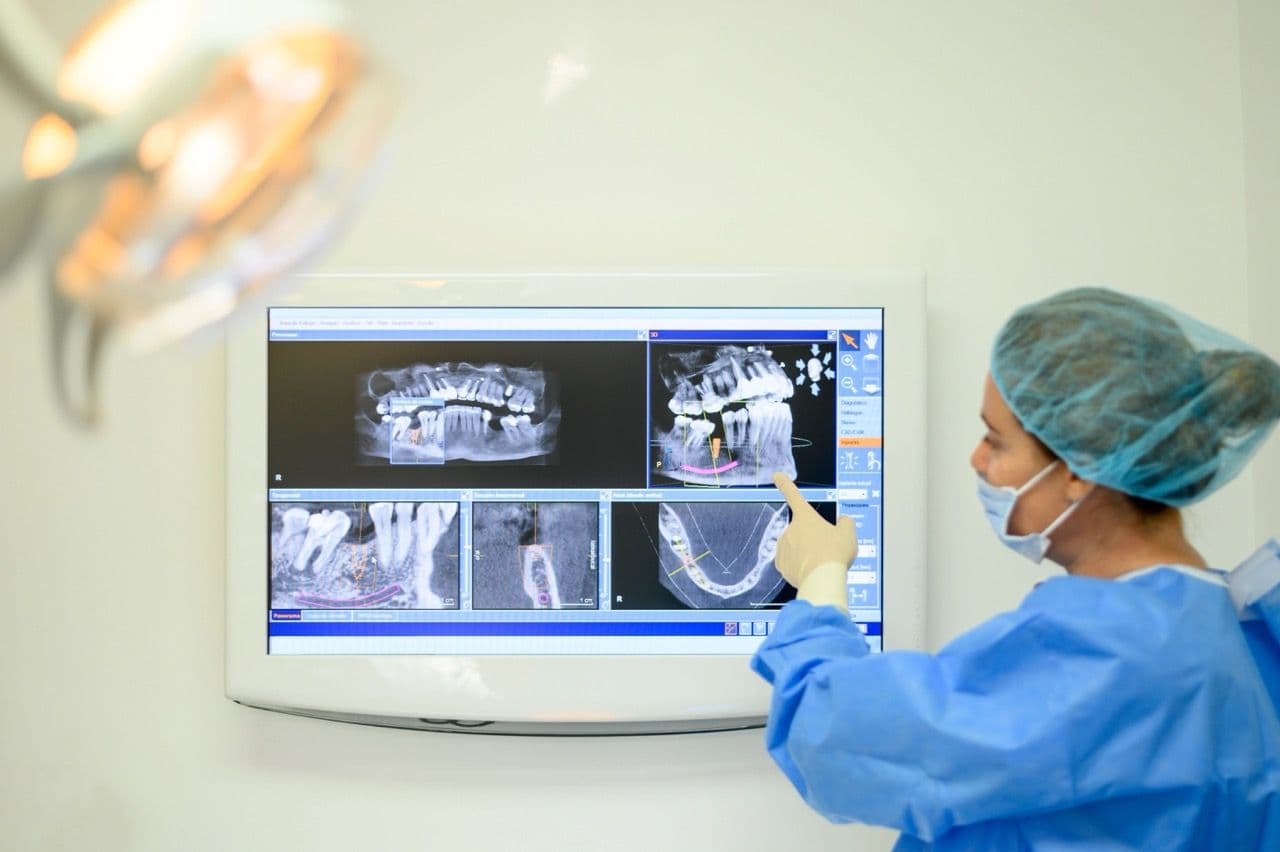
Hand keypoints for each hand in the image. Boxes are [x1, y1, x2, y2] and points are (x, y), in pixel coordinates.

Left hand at [772, 472, 857, 586]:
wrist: (822, 580)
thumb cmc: (835, 554)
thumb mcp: (848, 533)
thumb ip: (846, 522)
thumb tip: (843, 521)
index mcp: (805, 517)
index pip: (794, 495)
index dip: (785, 484)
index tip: (777, 476)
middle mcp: (790, 529)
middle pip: (802, 531)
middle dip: (812, 539)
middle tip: (827, 551)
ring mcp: (783, 547)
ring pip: (796, 547)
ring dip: (806, 553)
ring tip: (821, 564)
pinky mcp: (781, 565)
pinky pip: (791, 563)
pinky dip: (800, 566)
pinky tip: (812, 572)